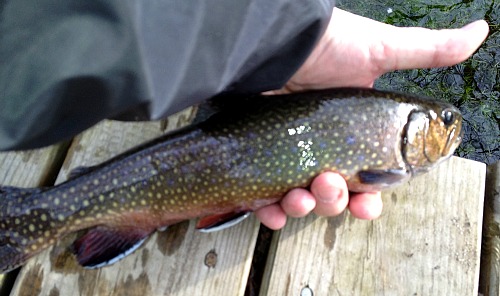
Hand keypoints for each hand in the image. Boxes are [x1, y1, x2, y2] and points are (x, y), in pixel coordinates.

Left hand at [257, 8, 488, 229]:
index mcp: (353, 135)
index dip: (369, 199)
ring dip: (304, 207)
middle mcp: (322, 148)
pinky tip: (274, 209)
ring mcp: (289, 154)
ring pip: (301, 200)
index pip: (366, 179)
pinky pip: (265, 198)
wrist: (278, 42)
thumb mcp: (382, 49)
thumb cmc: (330, 46)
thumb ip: (428, 51)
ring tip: (300, 195)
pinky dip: (271, 210)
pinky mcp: (260, 158)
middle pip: (334, 195)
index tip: (368, 204)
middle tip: (331, 185)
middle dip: (335, 202)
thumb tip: (480, 32)